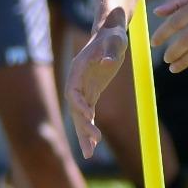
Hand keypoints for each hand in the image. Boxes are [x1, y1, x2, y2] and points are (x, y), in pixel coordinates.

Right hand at [66, 16, 129, 156]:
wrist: (111, 32)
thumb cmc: (113, 35)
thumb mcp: (115, 40)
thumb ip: (110, 50)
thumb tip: (108, 62)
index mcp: (78, 69)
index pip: (72, 91)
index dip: (78, 104)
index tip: (89, 115)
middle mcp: (77, 81)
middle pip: (75, 108)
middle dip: (81, 126)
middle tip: (93, 142)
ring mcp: (84, 88)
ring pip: (80, 115)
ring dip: (84, 133)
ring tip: (89, 154)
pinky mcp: (92, 93)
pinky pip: (88, 114)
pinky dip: (90, 128)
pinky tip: (94, 143)